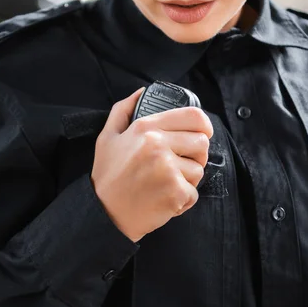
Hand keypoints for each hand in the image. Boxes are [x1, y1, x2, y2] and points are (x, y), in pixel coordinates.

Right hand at [90, 87, 213, 241]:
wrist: (103, 214)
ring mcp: (168, 168)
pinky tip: (163, 199)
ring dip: (187, 179)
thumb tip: (142, 92)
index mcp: (145, 127)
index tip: (203, 133)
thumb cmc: (107, 177)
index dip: (204, 125)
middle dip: (194, 155)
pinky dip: (182, 200)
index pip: (192, 116)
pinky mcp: (175, 192)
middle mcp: (158, 144)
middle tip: (177, 164)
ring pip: (199, 170)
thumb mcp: (108, 137)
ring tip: (164, 184)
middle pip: (202, 142)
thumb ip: (123, 110)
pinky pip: (194, 193)